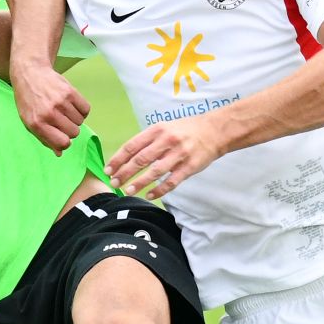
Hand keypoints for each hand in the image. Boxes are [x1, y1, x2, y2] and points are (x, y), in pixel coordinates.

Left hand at [10, 60, 90, 154]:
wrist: (30, 73)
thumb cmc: (28, 101)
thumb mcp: (29, 122)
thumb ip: (44, 138)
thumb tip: (60, 153)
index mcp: (37, 124)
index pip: (63, 143)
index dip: (65, 142)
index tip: (62, 136)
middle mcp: (49, 113)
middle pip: (74, 132)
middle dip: (70, 129)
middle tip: (61, 120)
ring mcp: (60, 102)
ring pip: (80, 121)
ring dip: (75, 118)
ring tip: (64, 110)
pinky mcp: (70, 91)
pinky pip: (85, 109)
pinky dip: (81, 110)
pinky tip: (72, 105)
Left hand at [105, 116, 225, 197]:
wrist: (215, 131)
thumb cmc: (186, 130)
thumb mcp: (165, 128)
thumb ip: (148, 141)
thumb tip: (126, 157)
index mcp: (157, 130)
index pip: (132, 146)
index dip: (118, 159)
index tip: (108, 169)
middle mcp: (166, 141)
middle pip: (140, 160)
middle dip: (124, 172)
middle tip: (113, 182)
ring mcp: (178, 155)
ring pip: (154, 172)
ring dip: (139, 183)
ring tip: (128, 191)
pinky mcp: (189, 167)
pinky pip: (171, 182)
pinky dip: (159, 190)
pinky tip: (150, 196)